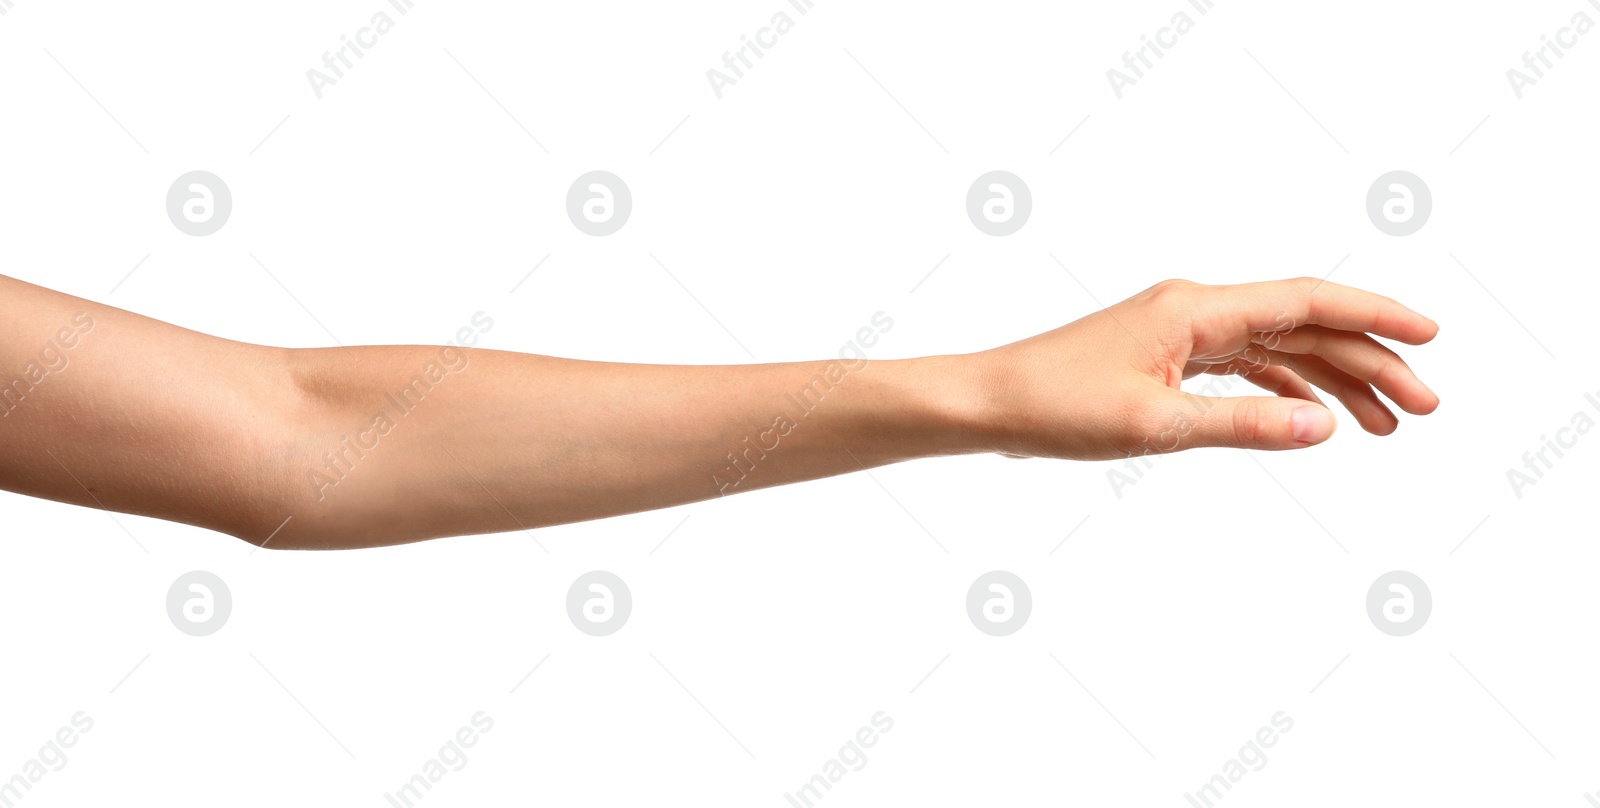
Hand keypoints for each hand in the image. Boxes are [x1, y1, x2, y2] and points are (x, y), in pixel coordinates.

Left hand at [973, 278, 1439, 459]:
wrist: (987, 404)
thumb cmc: (1055, 408)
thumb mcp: (1156, 427)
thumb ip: (1245, 426)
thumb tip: (1327, 427)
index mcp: (1196, 310)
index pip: (1308, 301)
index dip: (1375, 316)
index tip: (1431, 338)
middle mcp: (1194, 309)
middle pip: (1304, 325)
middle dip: (1369, 362)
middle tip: (1424, 408)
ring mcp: (1179, 331)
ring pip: (1278, 347)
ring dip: (1333, 380)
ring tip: (1385, 424)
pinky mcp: (1163, 356)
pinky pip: (1243, 365)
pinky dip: (1283, 388)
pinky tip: (1312, 415)